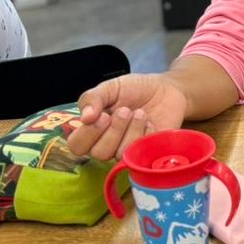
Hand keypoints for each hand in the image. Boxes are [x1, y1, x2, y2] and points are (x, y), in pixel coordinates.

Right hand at [69, 73, 188, 159]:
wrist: (167, 89)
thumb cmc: (135, 89)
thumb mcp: (111, 87)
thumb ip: (93, 98)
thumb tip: (84, 117)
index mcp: (93, 129)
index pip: (77, 145)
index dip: (87, 134)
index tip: (103, 115)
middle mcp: (107, 144)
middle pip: (99, 153)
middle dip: (113, 130)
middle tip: (125, 111)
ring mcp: (127, 152)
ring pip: (120, 154)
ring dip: (131, 130)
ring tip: (141, 113)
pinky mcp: (147, 155)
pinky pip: (140, 155)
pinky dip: (146, 136)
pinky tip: (150, 123)